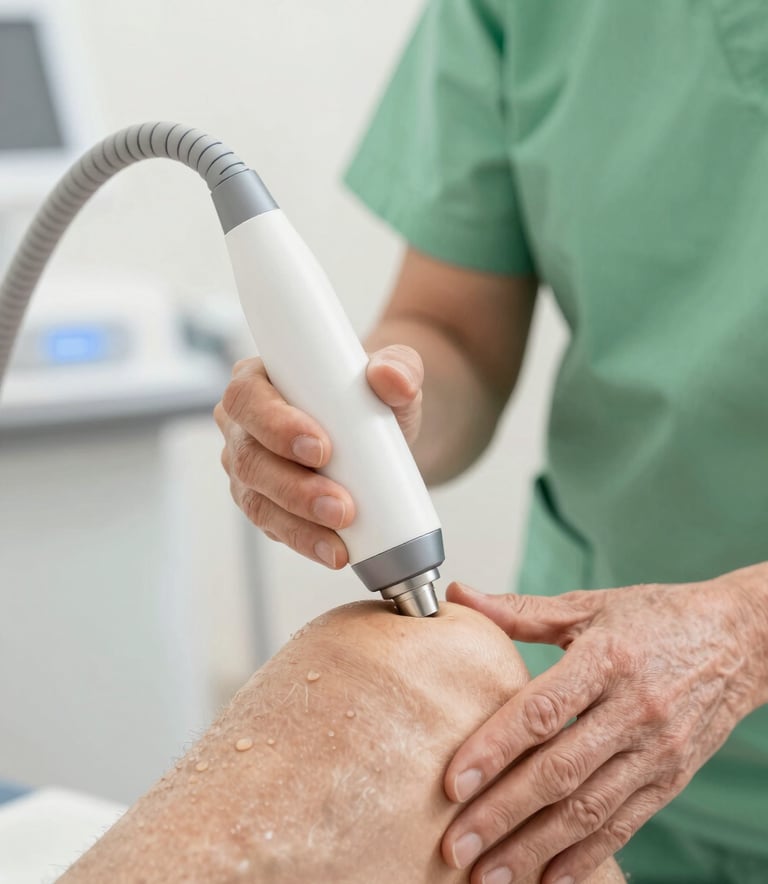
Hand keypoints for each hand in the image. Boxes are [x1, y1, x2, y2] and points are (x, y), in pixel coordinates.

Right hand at [213, 346, 423, 567]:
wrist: (382, 436)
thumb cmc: (374, 395)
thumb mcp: (393, 373)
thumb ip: (399, 366)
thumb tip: (393, 379)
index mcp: (259, 379)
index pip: (247, 397)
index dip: (275, 424)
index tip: (322, 448)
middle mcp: (243, 425)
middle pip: (248, 458)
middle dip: (293, 486)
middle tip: (341, 504)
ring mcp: (249, 469)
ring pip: (257, 500)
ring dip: (299, 522)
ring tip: (342, 531)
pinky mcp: (264, 503)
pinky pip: (275, 527)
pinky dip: (305, 541)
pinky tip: (335, 552)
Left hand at [440, 577, 767, 883]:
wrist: (739, 641)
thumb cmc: (655, 620)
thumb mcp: (588, 607)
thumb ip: (520, 611)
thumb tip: (458, 595)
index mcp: (607, 660)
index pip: (542, 711)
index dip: (495, 748)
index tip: (453, 783)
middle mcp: (634, 711)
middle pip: (560, 771)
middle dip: (503, 814)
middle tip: (455, 845)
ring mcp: (656, 751)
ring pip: (589, 810)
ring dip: (534, 848)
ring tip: (487, 876)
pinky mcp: (671, 779)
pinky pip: (624, 826)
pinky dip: (584, 857)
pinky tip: (547, 879)